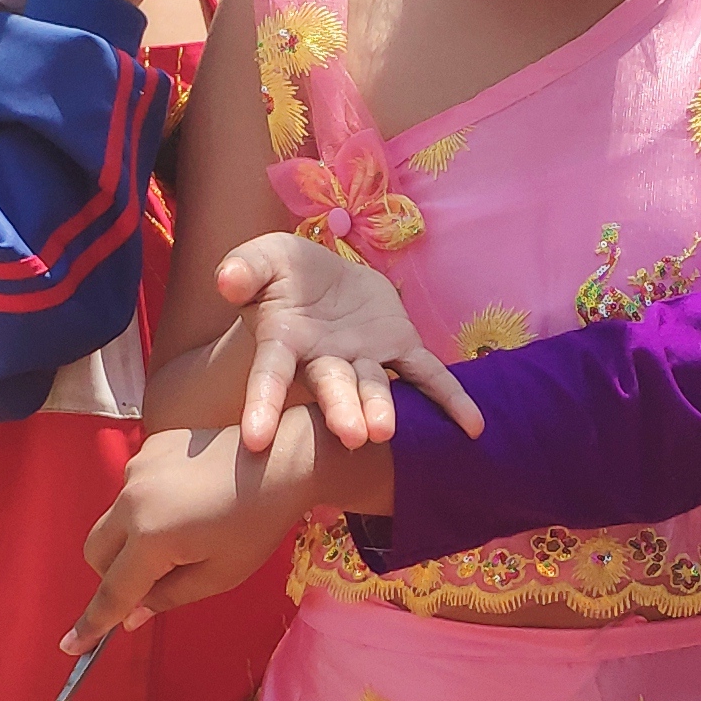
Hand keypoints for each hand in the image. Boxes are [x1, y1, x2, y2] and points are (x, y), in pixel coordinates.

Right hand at [73, 411, 367, 652]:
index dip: (92, 623)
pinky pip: (131, 491)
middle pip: (96, 552)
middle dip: (113, 575)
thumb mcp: (219, 575)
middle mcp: (131, 499)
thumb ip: (167, 597)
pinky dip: (145, 508)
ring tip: (183, 534)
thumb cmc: (257, 525)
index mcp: (150, 537)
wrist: (281, 459)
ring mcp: (136, 468)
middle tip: (155, 580)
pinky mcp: (148, 448)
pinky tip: (187, 503)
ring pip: (111, 521)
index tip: (71, 646)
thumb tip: (131, 616)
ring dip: (130, 540)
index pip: (113, 590)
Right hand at [215, 234, 481, 451]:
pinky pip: (428, 376)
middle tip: (354, 436)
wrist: (324, 276)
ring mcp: (365, 360)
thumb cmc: (283, 274)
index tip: (256, 440)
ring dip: (382, 407)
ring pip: (375, 387)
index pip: (269, 374)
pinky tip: (473, 427)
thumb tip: (227, 281)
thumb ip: (246, 268)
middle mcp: (326, 361)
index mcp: (284, 342)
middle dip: (342, 410)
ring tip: (387, 431)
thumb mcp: (262, 259)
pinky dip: (450, 399)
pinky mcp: (400, 349)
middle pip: (333, 388)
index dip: (262, 403)